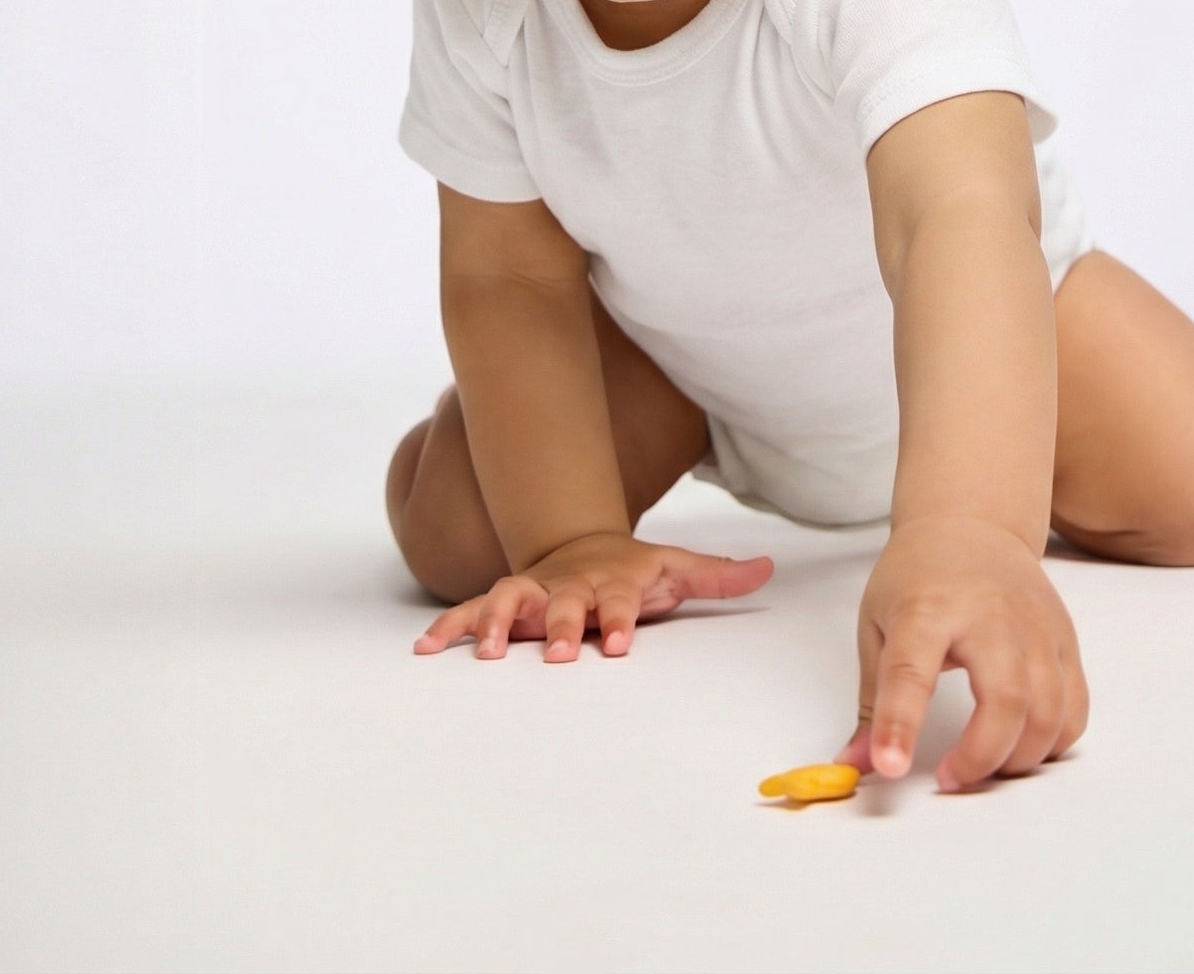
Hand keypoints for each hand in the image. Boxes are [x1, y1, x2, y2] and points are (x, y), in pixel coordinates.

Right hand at [413, 531, 773, 662]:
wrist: (581, 541)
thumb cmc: (633, 568)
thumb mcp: (676, 568)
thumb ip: (718, 574)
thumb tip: (769, 569)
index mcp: (611, 582)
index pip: (618, 600)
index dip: (618, 619)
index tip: (618, 643)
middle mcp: (568, 586)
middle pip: (563, 604)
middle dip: (558, 626)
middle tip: (556, 653)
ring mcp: (532, 593)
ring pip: (508, 601)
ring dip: (494, 623)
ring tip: (481, 653)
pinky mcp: (503, 603)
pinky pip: (468, 612)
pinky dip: (447, 628)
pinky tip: (424, 649)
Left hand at [837, 515, 1086, 789]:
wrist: (972, 524)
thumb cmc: (919, 576)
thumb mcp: (877, 625)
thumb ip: (874, 703)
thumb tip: (858, 767)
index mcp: (927, 609)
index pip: (912, 671)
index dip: (901, 724)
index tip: (890, 768)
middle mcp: (990, 615)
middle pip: (1005, 699)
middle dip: (981, 758)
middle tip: (951, 778)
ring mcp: (1035, 626)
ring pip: (1048, 711)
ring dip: (1019, 759)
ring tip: (985, 765)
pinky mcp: (1065, 637)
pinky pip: (1074, 707)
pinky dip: (1053, 742)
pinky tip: (1021, 745)